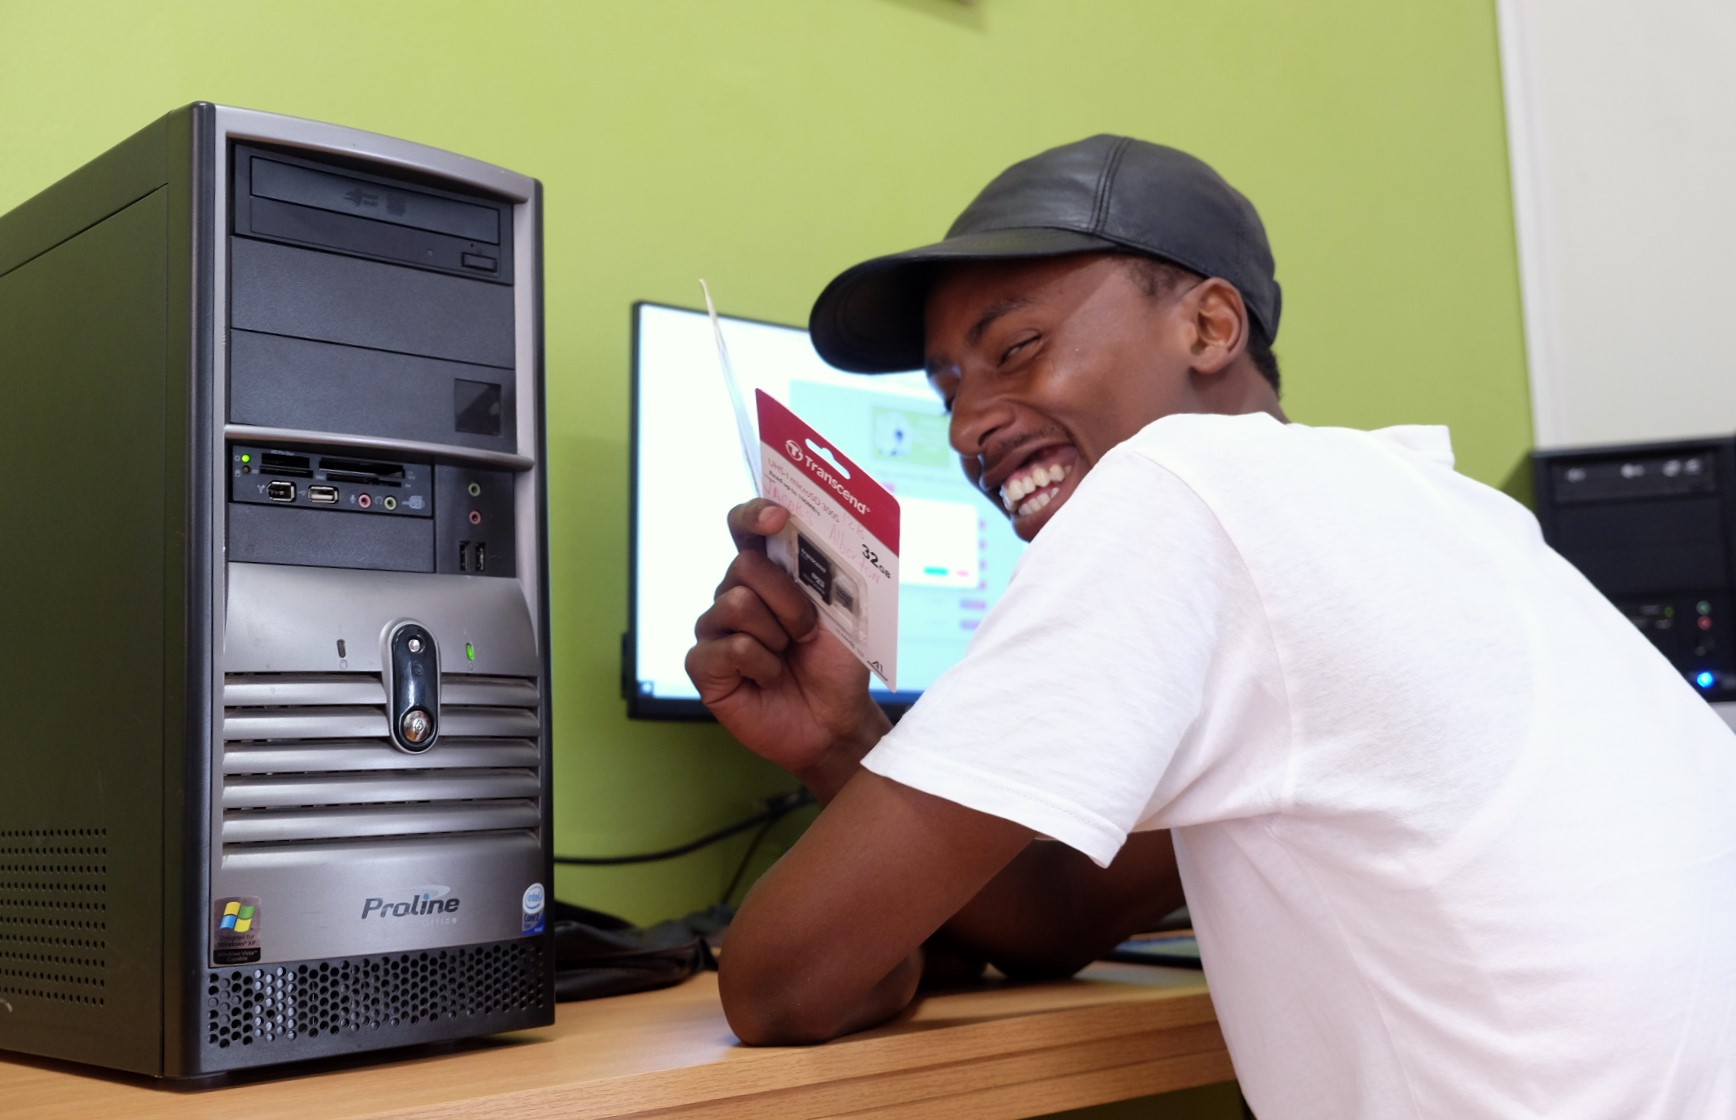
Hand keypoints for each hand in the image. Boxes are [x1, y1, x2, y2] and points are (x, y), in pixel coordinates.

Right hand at [686, 500, 889, 784]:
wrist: (834, 720)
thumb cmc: (835, 664)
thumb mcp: (843, 613)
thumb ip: (825, 574)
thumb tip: (819, 537)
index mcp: (767, 572)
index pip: (745, 527)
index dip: (754, 514)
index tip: (779, 517)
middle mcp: (735, 593)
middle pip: (744, 566)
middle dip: (787, 599)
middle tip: (806, 630)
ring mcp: (715, 628)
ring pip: (737, 604)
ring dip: (777, 635)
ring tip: (787, 656)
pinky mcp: (704, 664)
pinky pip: (730, 647)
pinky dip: (762, 666)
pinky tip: (768, 679)